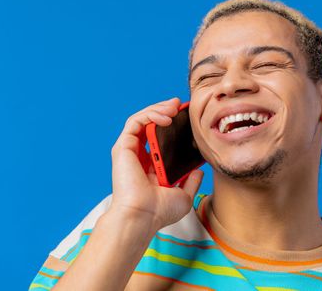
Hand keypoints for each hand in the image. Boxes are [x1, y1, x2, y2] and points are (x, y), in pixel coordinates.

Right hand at [109, 97, 203, 234]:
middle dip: (166, 111)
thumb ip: (191, 182)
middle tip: (181, 106)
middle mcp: (139, 156)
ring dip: (159, 108)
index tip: (188, 118)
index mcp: (151, 166)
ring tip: (175, 107)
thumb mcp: (184, 196)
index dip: (173, 125)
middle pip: (151, 125)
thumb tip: (198, 171)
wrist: (143, 217)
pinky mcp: (123, 147)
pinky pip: (135, 122)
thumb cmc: (159, 212)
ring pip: (142, 119)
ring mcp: (130, 151)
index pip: (161, 138)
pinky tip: (166, 116)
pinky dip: (150, 114)